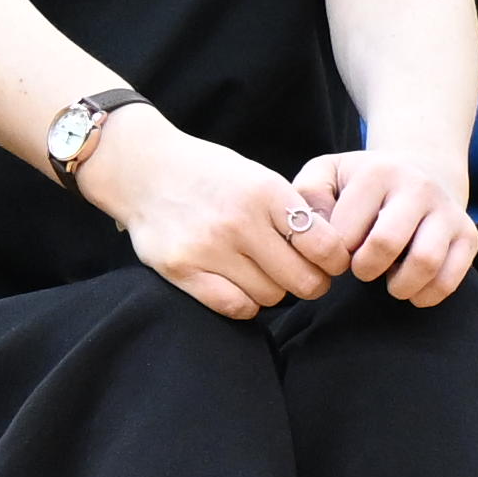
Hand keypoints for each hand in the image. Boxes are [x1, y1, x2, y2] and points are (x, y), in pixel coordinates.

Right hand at [76, 110, 328, 320]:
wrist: (143, 169)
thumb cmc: (210, 175)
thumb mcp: (257, 176)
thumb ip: (291, 210)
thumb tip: (334, 252)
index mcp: (265, 191)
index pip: (324, 246)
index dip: (334, 261)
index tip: (329, 262)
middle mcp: (239, 220)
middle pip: (302, 280)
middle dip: (310, 282)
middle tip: (303, 276)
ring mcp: (208, 247)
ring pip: (271, 297)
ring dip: (274, 291)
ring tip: (261, 271)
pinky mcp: (182, 269)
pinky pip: (235, 307)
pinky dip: (245, 303)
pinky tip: (240, 286)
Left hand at [282, 144, 477, 309]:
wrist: (421, 169)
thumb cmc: (364, 182)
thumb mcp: (328, 173)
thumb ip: (307, 195)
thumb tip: (312, 229)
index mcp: (378, 171)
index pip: (346, 231)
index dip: (335, 254)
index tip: (338, 252)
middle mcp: (417, 186)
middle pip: (385, 244)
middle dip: (365, 269)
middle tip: (361, 269)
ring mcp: (447, 210)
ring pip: (425, 262)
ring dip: (398, 285)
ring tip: (388, 280)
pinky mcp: (468, 235)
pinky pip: (450, 279)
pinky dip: (426, 294)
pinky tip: (411, 286)